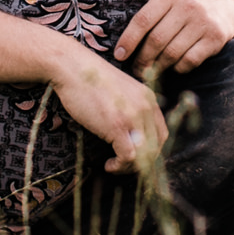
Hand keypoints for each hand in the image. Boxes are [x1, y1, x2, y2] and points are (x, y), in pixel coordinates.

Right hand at [47, 45, 167, 172]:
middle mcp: (146, 107)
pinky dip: (119, 166)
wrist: (72, 67)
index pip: (161, 134)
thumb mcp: (120, 91)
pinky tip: (108, 164)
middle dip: (142, 162)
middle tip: (124, 165)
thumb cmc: (88, 79)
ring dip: (130, 167)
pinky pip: (128, 156)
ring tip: (114, 166)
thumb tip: (131, 136)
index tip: (134, 157)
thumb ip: (131, 108)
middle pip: (156, 147)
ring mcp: (133, 116)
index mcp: (148, 99)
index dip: (150, 151)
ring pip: (144, 155)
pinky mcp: (117, 125)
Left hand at [114, 0, 233, 74]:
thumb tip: (123, 48)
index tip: (119, 55)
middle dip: (142, 59)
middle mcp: (187, 6)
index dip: (128, 40)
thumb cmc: (189, 9)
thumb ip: (151, 18)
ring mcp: (203, 22)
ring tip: (152, 72)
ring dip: (158, 67)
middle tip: (136, 70)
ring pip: (171, 53)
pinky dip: (178, 69)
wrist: (229, 9)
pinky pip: (189, 61)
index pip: (142, 20)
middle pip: (156, 40)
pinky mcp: (215, 38)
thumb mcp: (171, 3)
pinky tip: (175, 68)